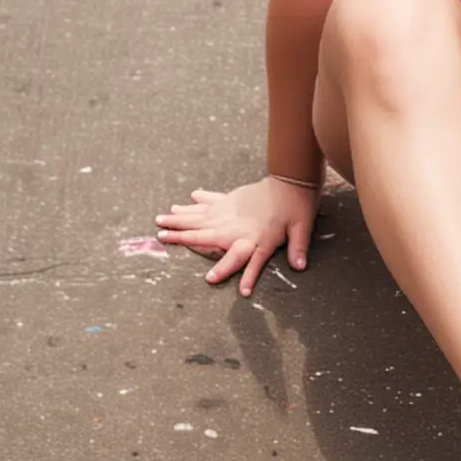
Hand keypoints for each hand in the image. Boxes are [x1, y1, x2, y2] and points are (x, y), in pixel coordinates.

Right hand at [155, 177, 319, 295]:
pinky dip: (200, 200)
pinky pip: (211, 200)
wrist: (292, 180)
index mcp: (253, 238)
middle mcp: (235, 226)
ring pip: (200, 217)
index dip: (225, 270)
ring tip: (161, 219)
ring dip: (181, 218)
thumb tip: (300, 266)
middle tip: (160, 236)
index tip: (210, 280)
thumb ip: (297, 248)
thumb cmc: (296, 207)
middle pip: (205, 234)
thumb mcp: (300, 229)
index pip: (237, 259)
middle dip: (181, 237)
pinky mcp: (232, 199)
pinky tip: (189, 198)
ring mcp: (231, 211)